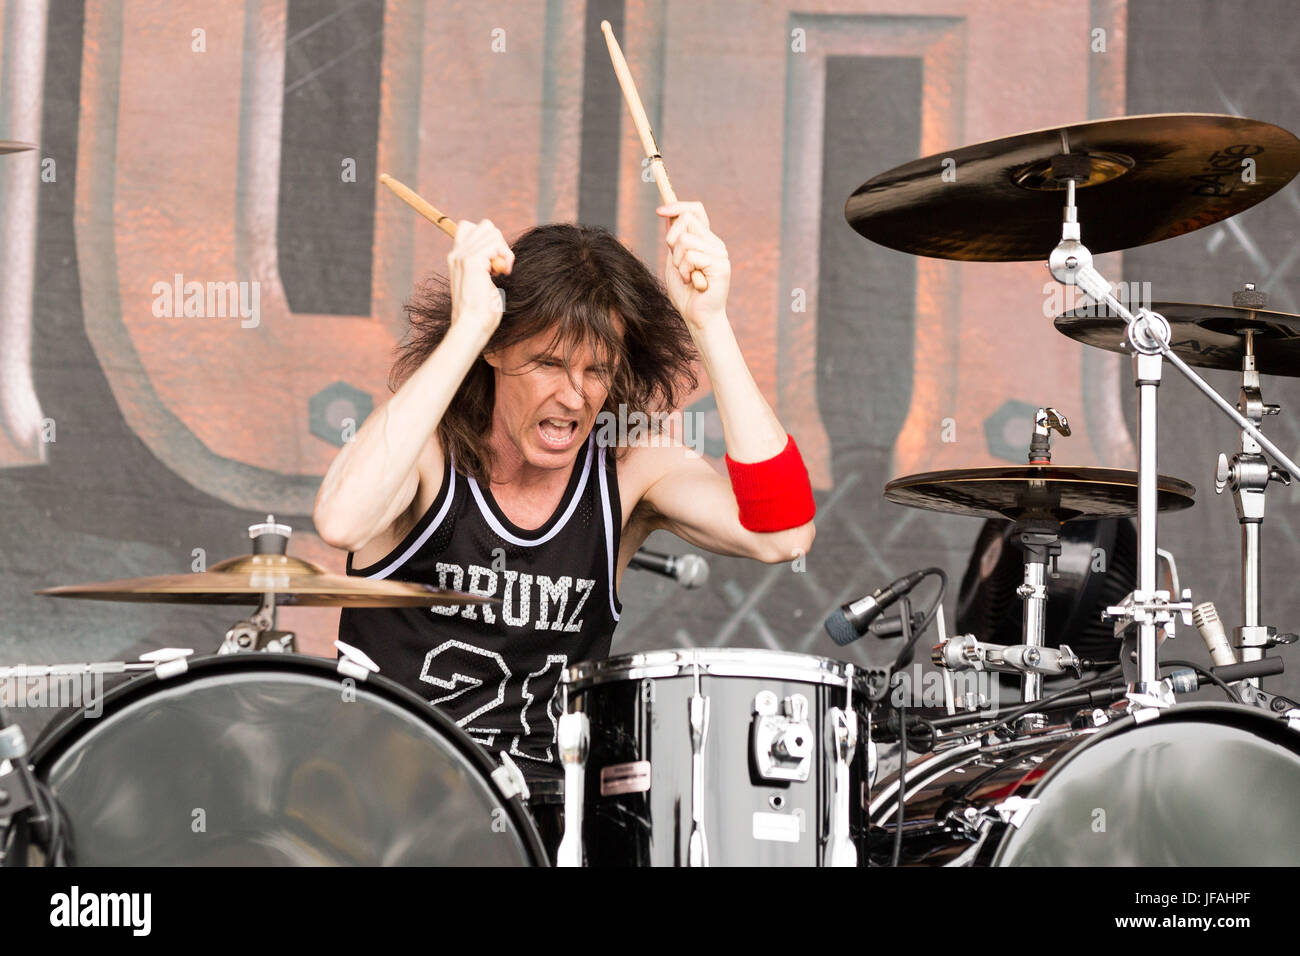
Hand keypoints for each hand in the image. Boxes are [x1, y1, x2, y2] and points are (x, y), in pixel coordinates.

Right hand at [447, 219, 513, 335]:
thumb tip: (500, 254)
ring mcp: (462, 256)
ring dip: (504, 249)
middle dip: (500, 243)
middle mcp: (457, 254)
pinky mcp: (471, 261)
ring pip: (492, 231)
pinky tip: (502, 273)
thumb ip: (486, 264)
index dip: (489, 240)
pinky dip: (505, 255)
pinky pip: (495, 243)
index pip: (471, 227)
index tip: (495, 263)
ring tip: (501, 271)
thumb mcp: (483, 281)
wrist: (472, 325)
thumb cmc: (481, 311)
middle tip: (501, 266)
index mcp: (457, 258)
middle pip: (485, 226)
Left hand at [657, 201, 729, 330]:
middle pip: (686, 219)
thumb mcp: (674, 261)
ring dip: (678, 261)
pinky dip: (685, 271)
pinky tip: (692, 283)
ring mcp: (719, 252)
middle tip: (677, 264)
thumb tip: (669, 215)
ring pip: (685, 239)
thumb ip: (675, 241)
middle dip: (671, 240)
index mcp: (705, 240)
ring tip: (687, 277)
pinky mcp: (720, 264)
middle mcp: (714, 243)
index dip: (677, 206)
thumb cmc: (685, 293)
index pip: (695, 210)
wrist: (697, 317)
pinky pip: (691, 255)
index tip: (659, 211)